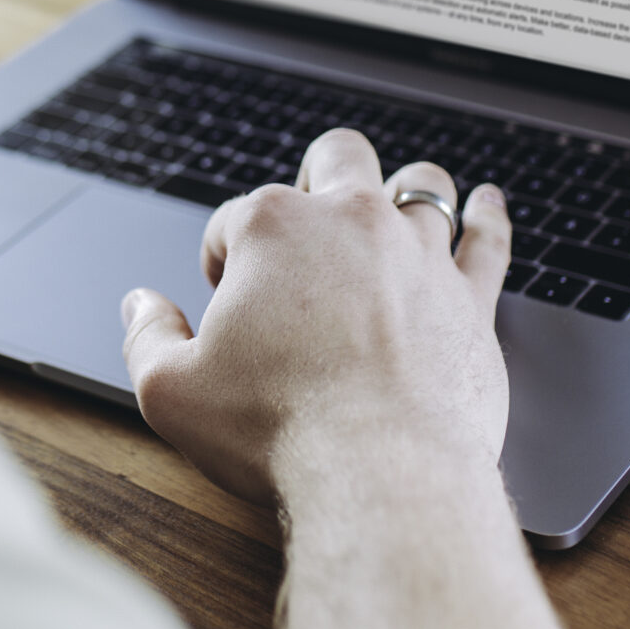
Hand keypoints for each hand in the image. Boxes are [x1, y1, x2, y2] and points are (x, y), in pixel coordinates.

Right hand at [119, 129, 511, 507]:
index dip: (223, 255)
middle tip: (312, 209)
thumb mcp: (171, 391)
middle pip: (337, 157)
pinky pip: (488, 237)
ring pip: (420, 184)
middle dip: (319, 173)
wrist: (380, 471)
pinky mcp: (470, 295)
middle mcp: (350, 220)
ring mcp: (417, 251)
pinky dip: (489, 216)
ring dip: (404, 189)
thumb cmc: (275, 429)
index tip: (227, 294)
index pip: (235, 218)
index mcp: (272, 227)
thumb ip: (146, 337)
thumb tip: (140, 305)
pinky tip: (488, 206)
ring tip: (397, 202)